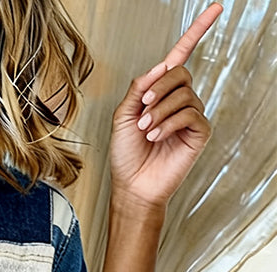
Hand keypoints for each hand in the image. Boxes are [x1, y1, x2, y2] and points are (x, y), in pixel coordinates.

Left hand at [109, 3, 222, 209]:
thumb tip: (160, 65)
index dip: (197, 31)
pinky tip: (157, 136)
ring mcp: (190, 116)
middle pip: (179, 72)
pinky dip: (170, 122)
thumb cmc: (126, 155)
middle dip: (158, 88)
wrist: (132, 186)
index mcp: (160, 92)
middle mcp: (179, 100)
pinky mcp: (198, 133)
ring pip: (183, 94)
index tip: (216, 9)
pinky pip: (190, 113)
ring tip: (146, 131)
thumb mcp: (123, 116)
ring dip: (160, 110)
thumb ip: (139, 88)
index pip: (181, 55)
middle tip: (142, 110)